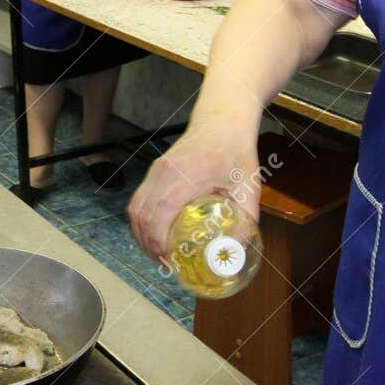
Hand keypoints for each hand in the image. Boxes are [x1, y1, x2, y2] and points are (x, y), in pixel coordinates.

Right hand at [128, 124, 259, 260]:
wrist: (222, 121)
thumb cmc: (236, 151)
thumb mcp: (249, 185)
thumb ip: (247, 217)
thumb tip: (237, 249)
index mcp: (189, 174)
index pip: (162, 209)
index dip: (159, 238)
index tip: (169, 259)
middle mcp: (166, 171)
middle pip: (143, 213)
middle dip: (149, 244)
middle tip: (166, 263)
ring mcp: (156, 169)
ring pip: (135, 208)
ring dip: (141, 235)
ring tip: (158, 254)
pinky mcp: (154, 170)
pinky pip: (138, 199)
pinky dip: (140, 221)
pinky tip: (152, 235)